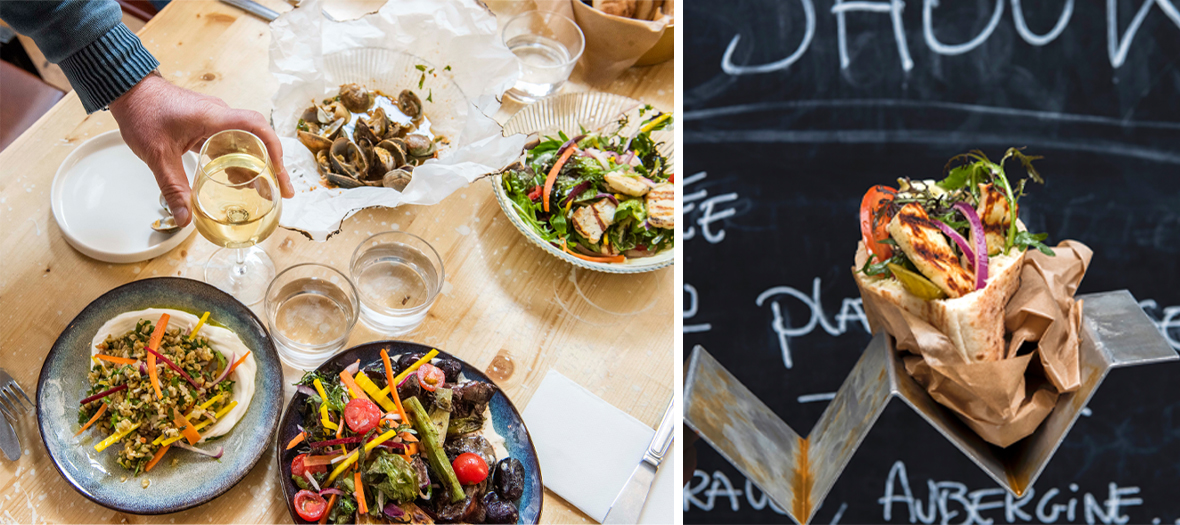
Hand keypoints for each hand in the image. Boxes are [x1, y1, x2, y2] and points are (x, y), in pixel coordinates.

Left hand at [109, 72, 293, 225]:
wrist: (127, 89)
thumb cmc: (142, 113)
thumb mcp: (157, 155)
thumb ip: (172, 188)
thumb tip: (185, 218)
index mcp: (214, 118)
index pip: (257, 128)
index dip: (275, 150)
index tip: (281, 175)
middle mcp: (219, 116)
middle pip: (258, 138)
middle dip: (273, 165)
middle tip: (281, 191)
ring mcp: (214, 119)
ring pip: (245, 142)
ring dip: (257, 164)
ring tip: (264, 190)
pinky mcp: (206, 123)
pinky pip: (231, 141)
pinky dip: (239, 160)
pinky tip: (237, 180)